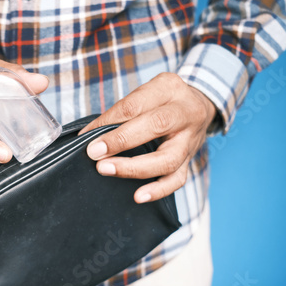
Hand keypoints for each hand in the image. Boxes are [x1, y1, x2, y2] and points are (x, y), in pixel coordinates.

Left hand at [79, 73, 216, 203]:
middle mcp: (185, 112)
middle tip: (95, 152)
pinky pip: (177, 179)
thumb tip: (89, 135)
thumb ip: (120, 111)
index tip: (87, 135)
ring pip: (168, 158)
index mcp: (168, 88)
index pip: (135, 104)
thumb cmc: (163, 100)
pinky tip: (139, 196)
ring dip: (135, 167)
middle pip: (156, 125)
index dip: (108, 121)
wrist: (199, 106)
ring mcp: (190, 139)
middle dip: (121, 140)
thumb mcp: (145, 92)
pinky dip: (158, 190)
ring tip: (107, 170)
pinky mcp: (190, 161)